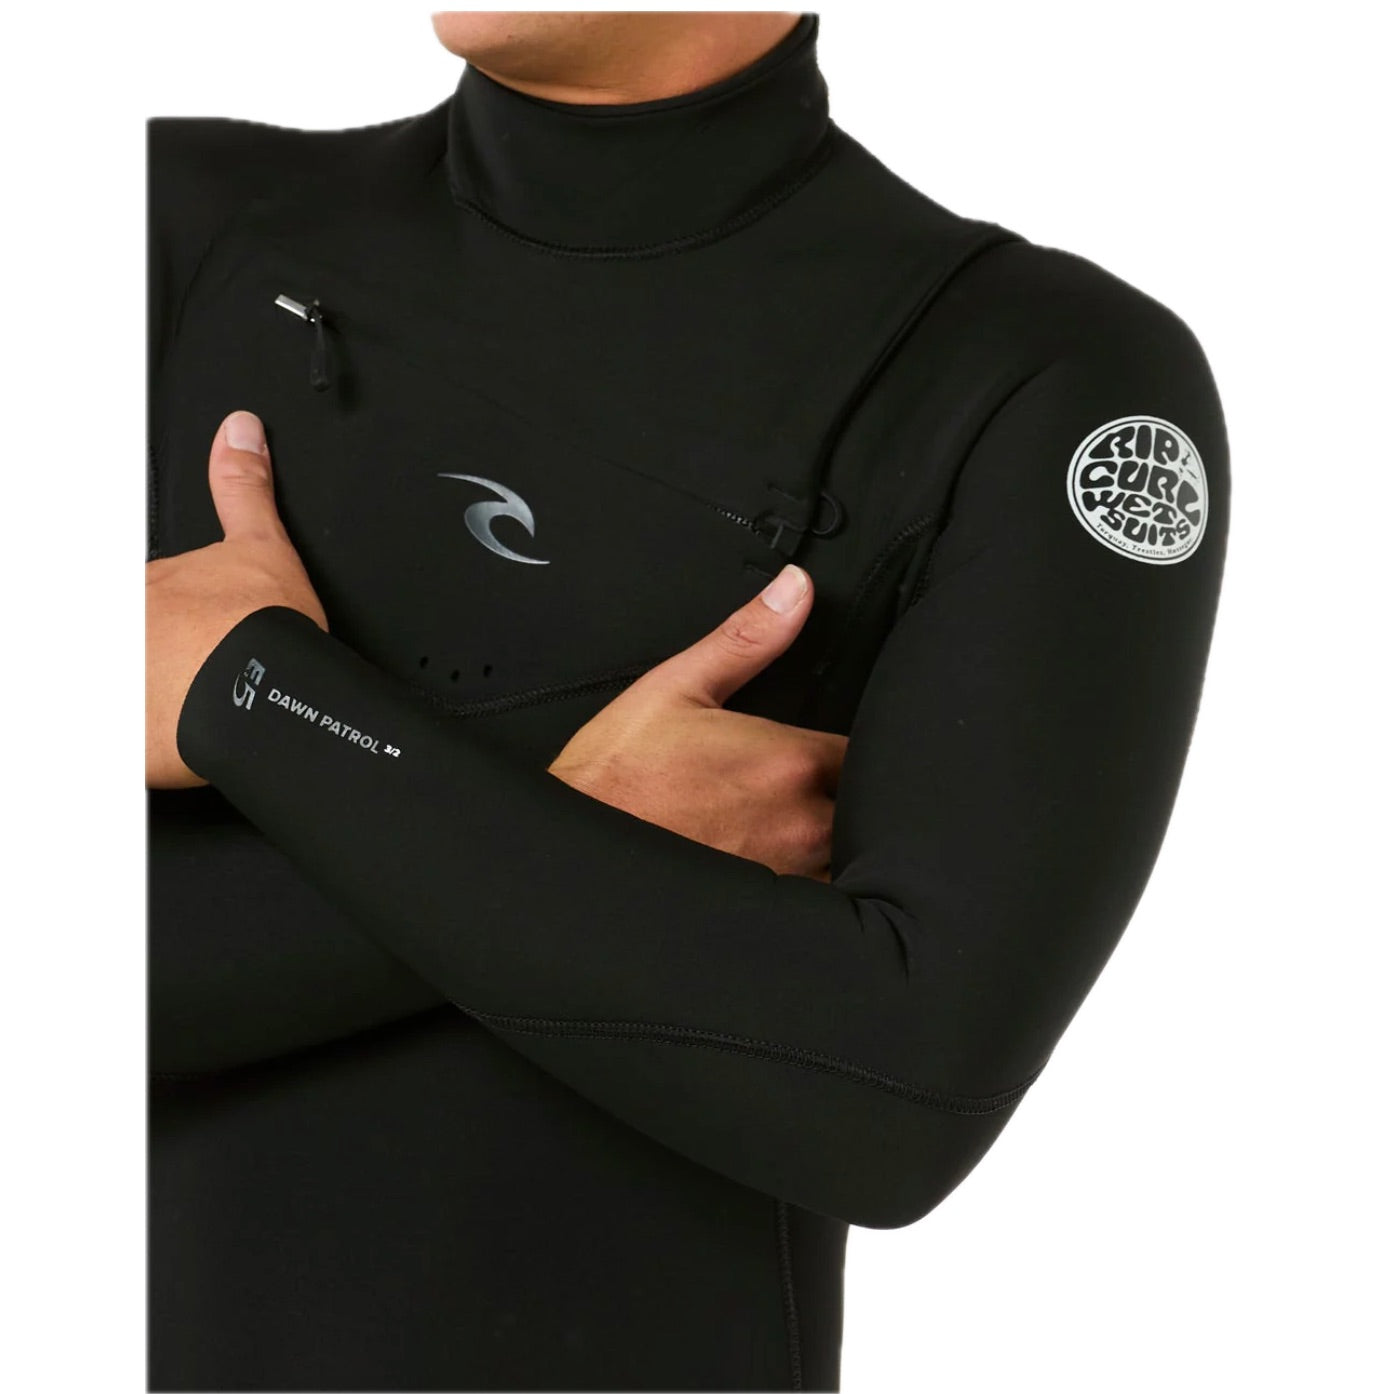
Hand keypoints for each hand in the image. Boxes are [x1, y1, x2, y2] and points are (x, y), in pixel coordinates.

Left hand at [146, 410, 327, 788]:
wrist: (266, 693)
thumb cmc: (264, 631)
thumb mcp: (262, 545)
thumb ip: (243, 490)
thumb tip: (240, 432)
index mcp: (149, 586)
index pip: (149, 600)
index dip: (176, 619)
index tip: (192, 636)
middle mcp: (128, 627)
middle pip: (141, 641)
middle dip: (162, 655)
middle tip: (202, 672)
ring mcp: (124, 677)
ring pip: (136, 685)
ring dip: (156, 695)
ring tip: (198, 710)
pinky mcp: (130, 734)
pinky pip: (134, 741)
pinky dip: (153, 742)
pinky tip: (180, 743)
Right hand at [548, 564, 845, 879]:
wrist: (577, 853)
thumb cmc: (617, 776)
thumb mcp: (676, 688)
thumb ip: (748, 638)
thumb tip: (795, 590)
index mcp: (788, 760)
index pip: (864, 751)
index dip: (857, 747)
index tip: (831, 745)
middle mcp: (802, 822)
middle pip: (865, 806)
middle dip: (845, 793)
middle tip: (801, 783)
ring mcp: (789, 871)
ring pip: (848, 856)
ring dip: (833, 839)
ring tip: (787, 823)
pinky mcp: (770, 907)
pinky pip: (820, 895)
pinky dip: (812, 879)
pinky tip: (775, 860)